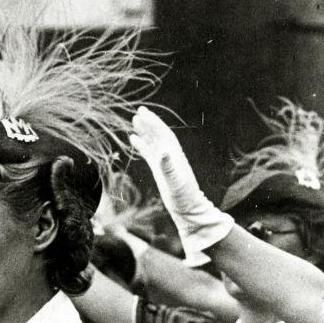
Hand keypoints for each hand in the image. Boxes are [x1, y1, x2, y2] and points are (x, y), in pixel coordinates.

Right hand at [130, 107, 232, 263]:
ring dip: (145, 131)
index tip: (143, 113)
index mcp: (175, 156)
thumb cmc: (184, 199)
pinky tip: (134, 140)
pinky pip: (149, 153)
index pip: (163, 135)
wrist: (189, 211)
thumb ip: (168, 167)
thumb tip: (162, 150)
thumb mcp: (176, 184)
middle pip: (158, 135)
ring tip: (134, 121)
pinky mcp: (160, 170)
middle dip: (149, 123)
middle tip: (138, 111)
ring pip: (153, 142)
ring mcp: (165, 163)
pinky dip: (142, 145)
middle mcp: (170, 156)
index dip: (154, 123)